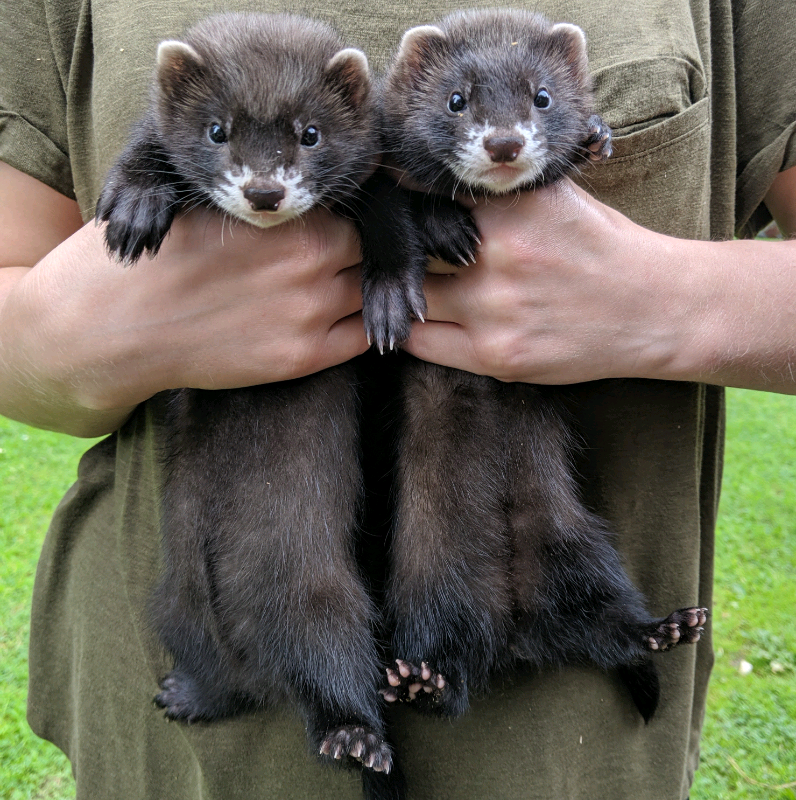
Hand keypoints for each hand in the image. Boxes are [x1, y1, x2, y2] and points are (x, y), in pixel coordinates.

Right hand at [0, 177, 367, 433]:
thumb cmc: (167, 254)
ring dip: (370, 290)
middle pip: (372, 253)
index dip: (361, 219)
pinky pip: (361, 339)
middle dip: (368, 253)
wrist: (122, 320)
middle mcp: (311, 263)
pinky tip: (358, 321)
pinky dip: (369, 328)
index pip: (362, 212)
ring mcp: (310, 313)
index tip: (354, 227)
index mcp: (294, 218)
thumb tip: (321, 198)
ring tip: (360, 287)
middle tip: (362, 257)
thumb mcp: (222, 205)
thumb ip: (278, 203)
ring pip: (370, 295)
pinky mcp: (301, 357)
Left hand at [403, 176, 795, 393]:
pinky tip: (413, 320)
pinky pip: (424, 343)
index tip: (389, 207)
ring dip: (400, 294)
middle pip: (410, 249)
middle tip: (382, 252)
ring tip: (397, 289)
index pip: (426, 195)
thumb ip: (497, 191)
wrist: (656, 309)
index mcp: (513, 205)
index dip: (403, 201)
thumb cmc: (602, 247)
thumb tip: (433, 181)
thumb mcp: (555, 198)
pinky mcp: (497, 357)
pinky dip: (411, 329)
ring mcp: (495, 311)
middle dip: (395, 250)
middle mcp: (499, 256)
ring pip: (411, 299)